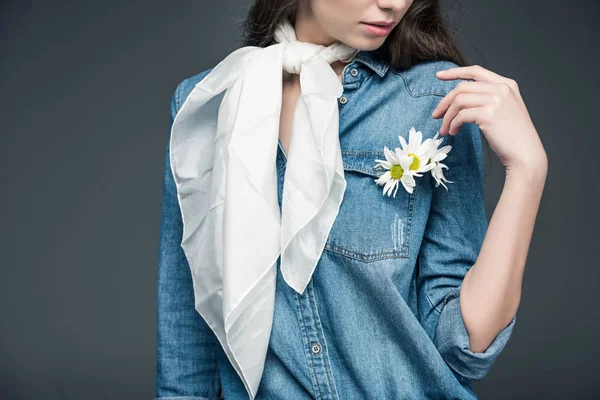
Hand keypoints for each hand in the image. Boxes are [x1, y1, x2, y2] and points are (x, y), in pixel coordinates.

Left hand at [431, 65, 546, 176]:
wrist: (526, 154)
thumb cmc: (512, 137)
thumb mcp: (504, 109)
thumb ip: (488, 98)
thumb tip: (458, 99)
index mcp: (506, 84)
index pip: (476, 71)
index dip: (455, 72)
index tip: (439, 75)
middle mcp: (502, 88)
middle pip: (462, 87)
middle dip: (445, 102)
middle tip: (436, 115)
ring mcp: (496, 100)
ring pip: (458, 101)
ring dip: (447, 116)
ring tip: (445, 129)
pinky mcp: (488, 114)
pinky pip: (461, 115)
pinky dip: (453, 124)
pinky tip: (453, 132)